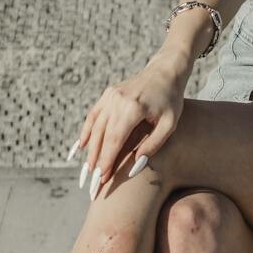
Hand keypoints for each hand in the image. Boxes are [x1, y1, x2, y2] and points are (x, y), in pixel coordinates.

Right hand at [66, 58, 186, 199]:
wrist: (165, 72)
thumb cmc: (171, 101)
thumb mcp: (169, 124)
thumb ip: (153, 145)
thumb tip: (135, 165)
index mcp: (133, 108)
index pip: (115, 140)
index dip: (107, 160)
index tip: (103, 178)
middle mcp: (118, 100)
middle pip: (102, 135)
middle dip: (97, 159)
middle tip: (93, 179)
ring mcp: (110, 95)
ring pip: (95, 126)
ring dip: (90, 148)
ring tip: (88, 168)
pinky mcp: (108, 93)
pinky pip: (93, 115)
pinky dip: (87, 131)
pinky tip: (82, 146)